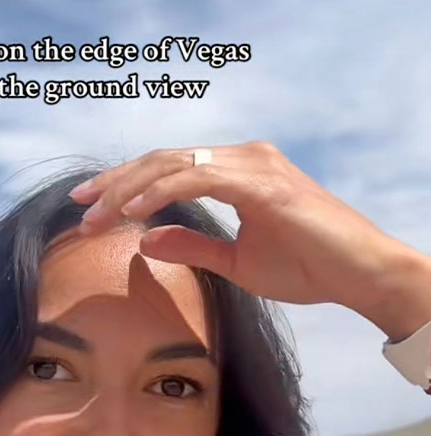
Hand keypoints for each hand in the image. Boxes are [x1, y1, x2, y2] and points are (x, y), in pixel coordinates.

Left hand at [68, 142, 427, 326]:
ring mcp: (252, 165)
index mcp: (238, 171)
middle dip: (115, 184)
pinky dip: (159, 192)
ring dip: (128, 190)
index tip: (91, 209)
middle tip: (79, 207)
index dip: (126, 186)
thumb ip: (192, 245)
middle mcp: (243, 158)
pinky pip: (197, 176)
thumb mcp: (235, 261)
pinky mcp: (260, 182)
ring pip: (173, 163)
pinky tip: (132, 212)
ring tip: (96, 216)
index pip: (169, 169)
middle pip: (163, 160)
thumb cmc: (307, 267)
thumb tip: (147, 239)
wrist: (357, 274)